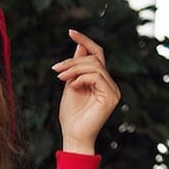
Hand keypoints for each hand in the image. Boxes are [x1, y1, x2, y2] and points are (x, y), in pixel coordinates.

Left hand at [52, 29, 120, 154]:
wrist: (73, 136)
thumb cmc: (71, 116)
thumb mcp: (70, 86)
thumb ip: (76, 69)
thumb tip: (80, 46)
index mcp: (100, 80)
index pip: (96, 54)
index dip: (85, 41)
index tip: (71, 32)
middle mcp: (109, 83)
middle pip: (94, 59)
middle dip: (73, 61)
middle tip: (56, 68)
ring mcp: (112, 90)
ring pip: (95, 66)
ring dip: (74, 68)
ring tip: (60, 76)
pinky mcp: (111, 96)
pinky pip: (97, 77)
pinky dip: (82, 78)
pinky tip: (72, 86)